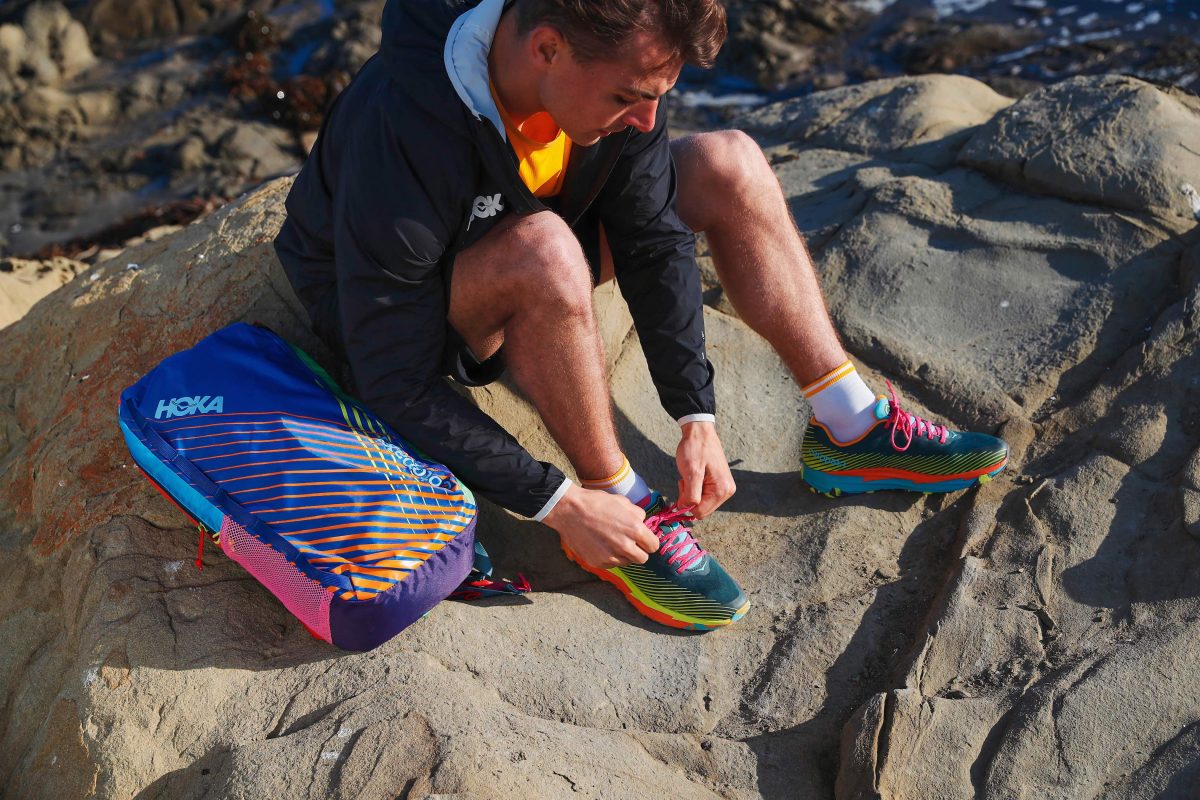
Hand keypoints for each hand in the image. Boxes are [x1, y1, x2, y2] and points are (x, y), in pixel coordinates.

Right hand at [543, 483, 658, 568]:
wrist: (570, 511)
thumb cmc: (596, 503)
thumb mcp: (622, 502)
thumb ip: (637, 514)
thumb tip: (643, 522)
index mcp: (635, 530)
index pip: (654, 546)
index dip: (649, 541)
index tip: (643, 539)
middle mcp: (625, 546)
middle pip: (643, 559)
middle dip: (639, 551)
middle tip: (629, 542)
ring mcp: (611, 557)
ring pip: (627, 563)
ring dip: (624, 555)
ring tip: (613, 542)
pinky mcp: (598, 562)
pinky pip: (611, 564)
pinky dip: (610, 557)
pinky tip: (602, 545)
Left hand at [676, 421, 734, 518]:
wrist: (700, 432)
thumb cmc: (695, 449)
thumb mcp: (691, 472)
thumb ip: (690, 495)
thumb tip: (686, 509)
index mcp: (722, 490)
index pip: (700, 512)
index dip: (686, 503)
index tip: (683, 485)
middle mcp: (726, 492)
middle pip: (701, 509)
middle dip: (689, 497)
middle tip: (686, 479)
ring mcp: (724, 488)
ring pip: (700, 503)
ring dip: (690, 492)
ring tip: (690, 475)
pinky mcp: (719, 484)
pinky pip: (703, 496)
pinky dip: (694, 488)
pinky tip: (693, 476)